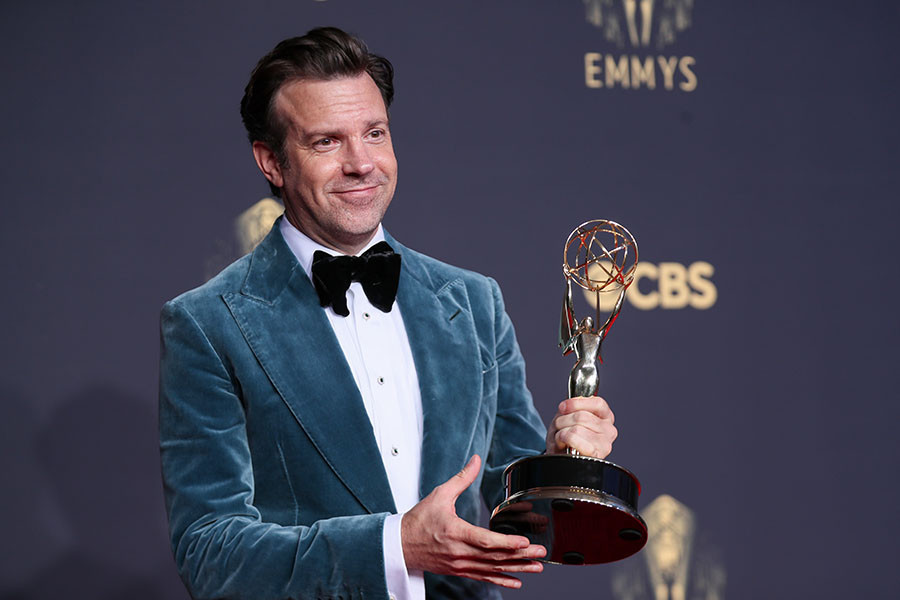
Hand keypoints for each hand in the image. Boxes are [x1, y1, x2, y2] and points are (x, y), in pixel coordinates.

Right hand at [401, 455, 545, 588]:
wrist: (401, 544)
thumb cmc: (418, 521)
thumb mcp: (440, 494)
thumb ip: (461, 478)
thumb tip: (475, 460)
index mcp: (455, 533)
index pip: (485, 541)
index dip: (506, 543)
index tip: (524, 542)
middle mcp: (459, 553)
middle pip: (494, 557)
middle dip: (521, 556)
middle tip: (541, 553)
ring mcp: (460, 565)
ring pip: (492, 569)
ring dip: (516, 569)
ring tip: (536, 567)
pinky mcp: (460, 571)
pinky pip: (484, 578)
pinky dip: (501, 580)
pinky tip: (517, 581)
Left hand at [546, 396, 616, 457]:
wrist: (560, 457)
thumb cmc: (566, 436)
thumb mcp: (568, 416)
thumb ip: (571, 407)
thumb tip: (567, 405)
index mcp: (605, 416)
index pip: (597, 403)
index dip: (576, 403)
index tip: (563, 407)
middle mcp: (609, 430)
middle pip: (582, 416)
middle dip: (563, 420)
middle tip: (560, 427)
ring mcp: (605, 444)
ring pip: (576, 428)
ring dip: (562, 431)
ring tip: (562, 437)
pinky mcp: (596, 455)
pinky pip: (574, 439)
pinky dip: (563, 439)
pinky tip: (564, 444)